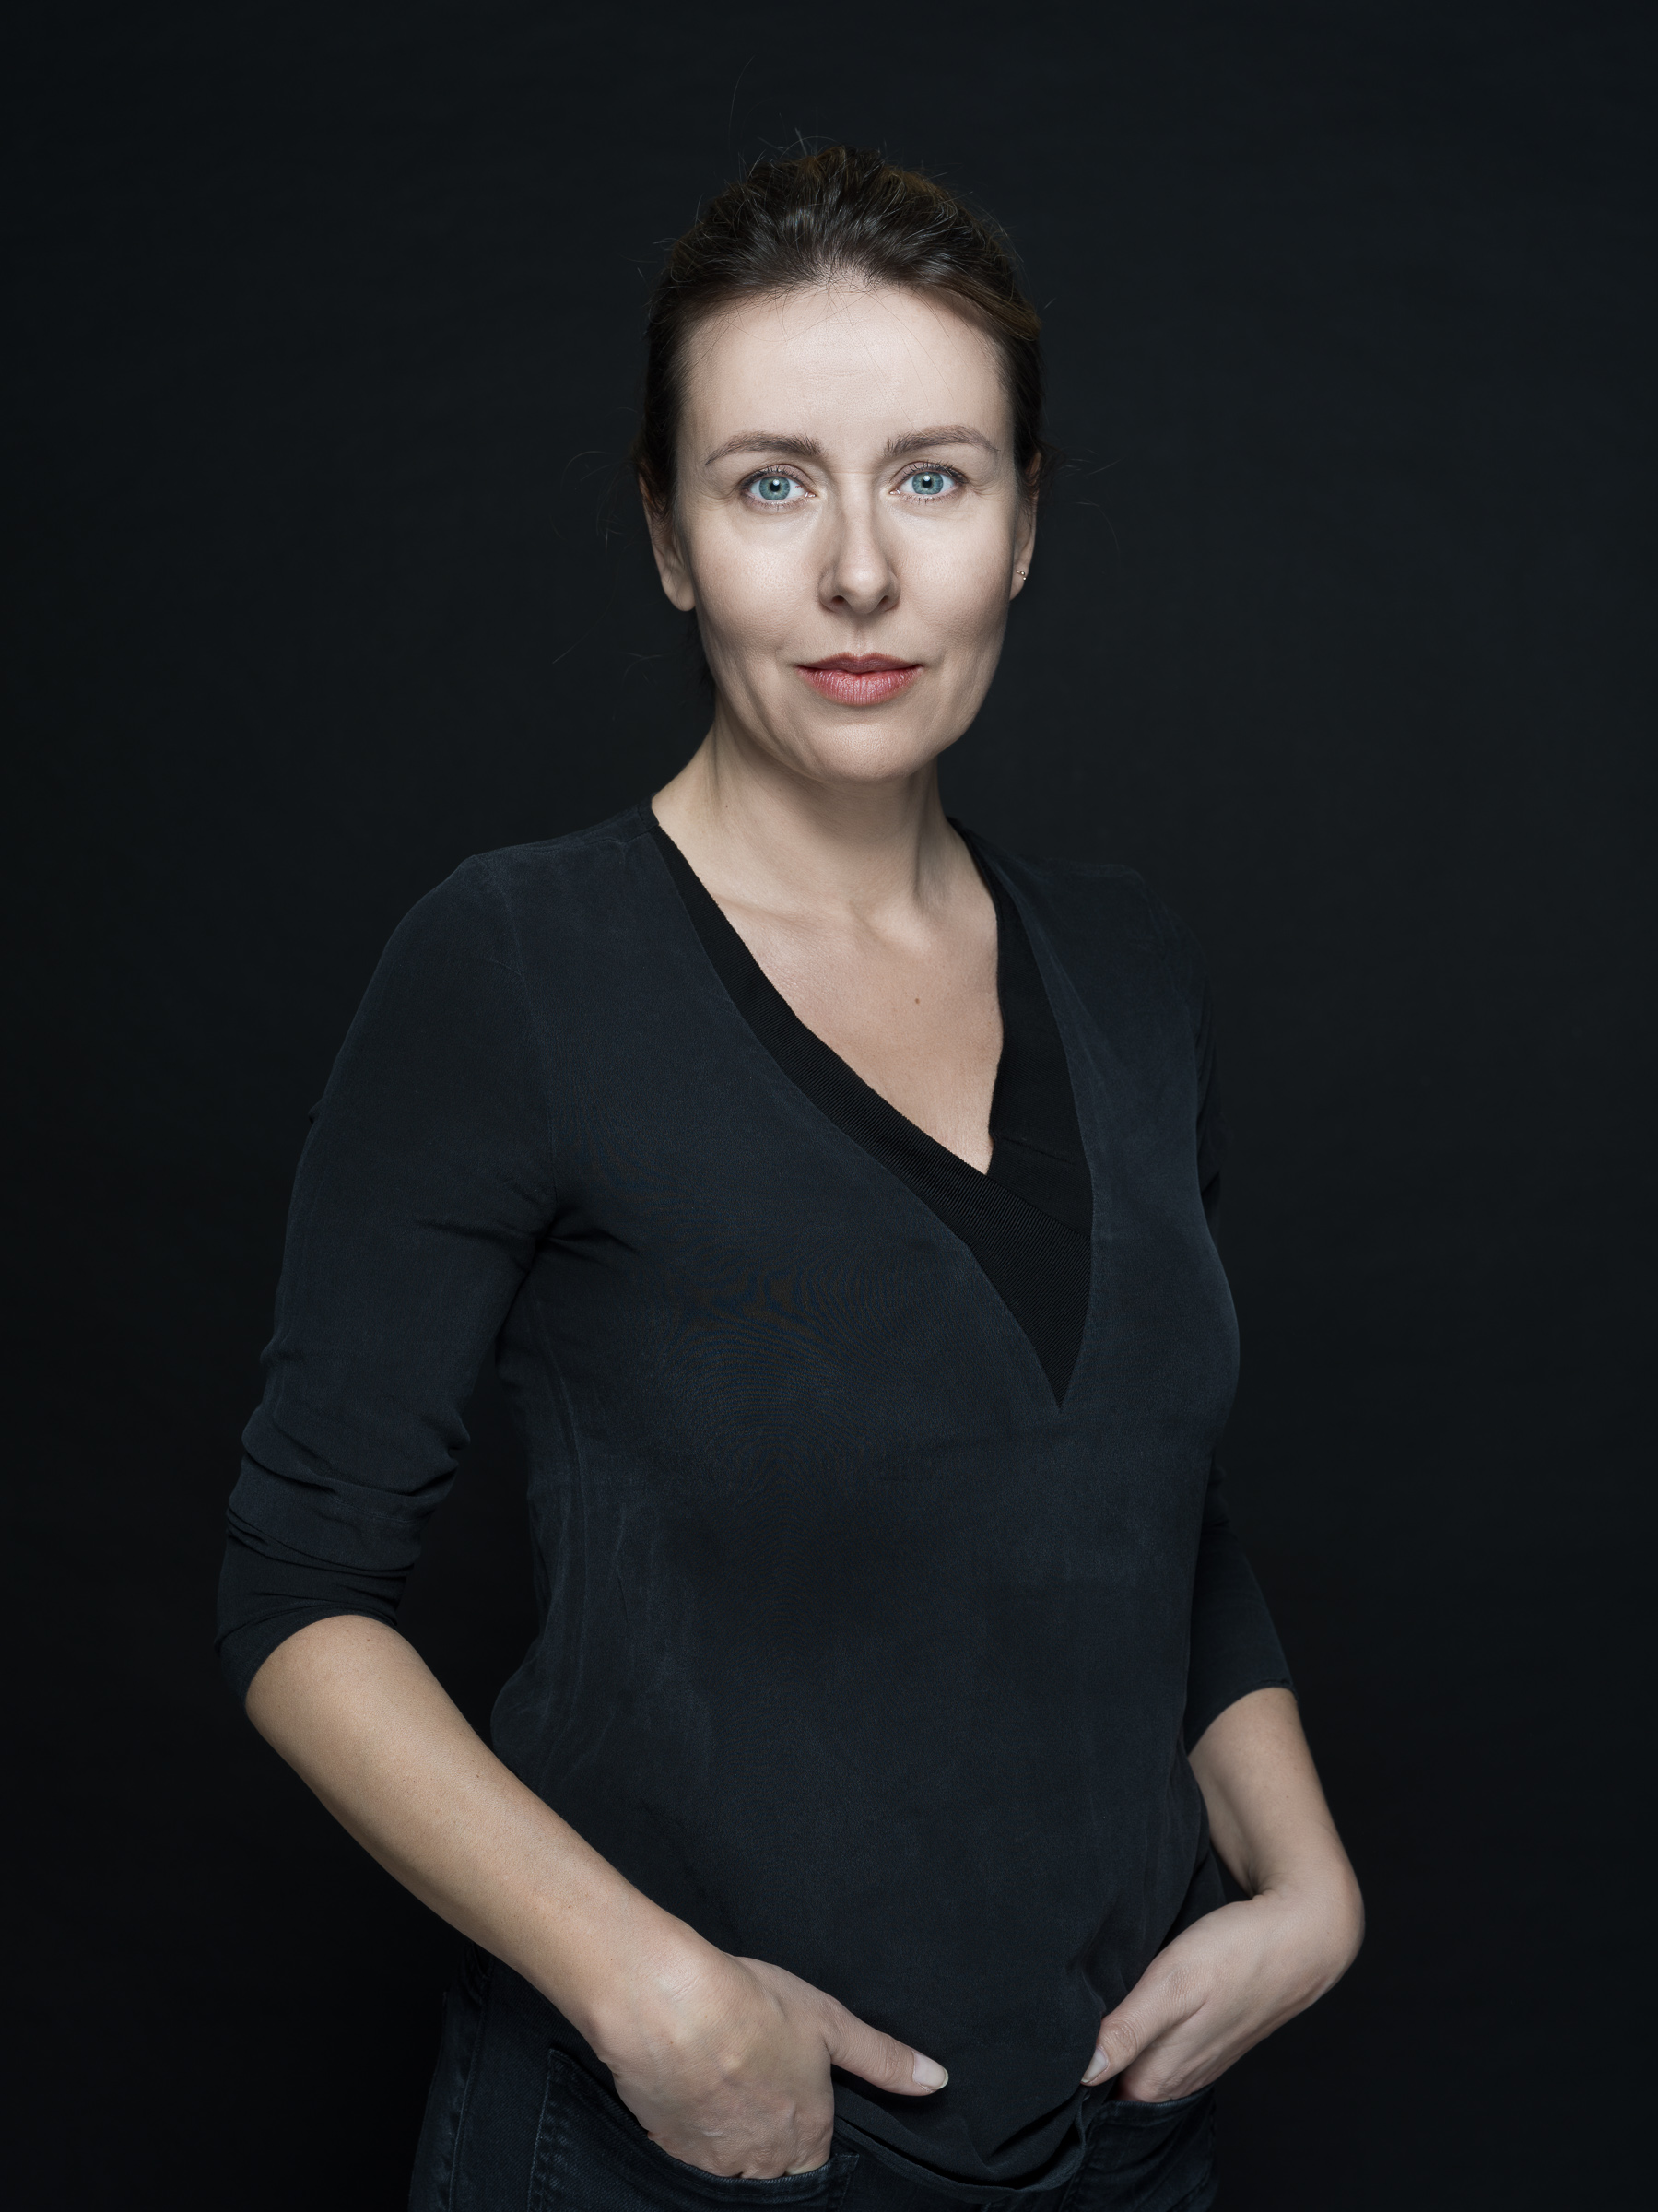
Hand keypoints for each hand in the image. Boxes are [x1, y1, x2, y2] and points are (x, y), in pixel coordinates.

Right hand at [591, 1935, 947, 2177]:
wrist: (671, 2007)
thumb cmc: (754, 2008)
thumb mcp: (830, 2022)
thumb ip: (883, 2059)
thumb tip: (938, 2080)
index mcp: (806, 2135)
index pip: (815, 2160)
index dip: (807, 2131)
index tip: (793, 2100)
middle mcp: (763, 2161)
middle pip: (773, 2170)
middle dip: (769, 2142)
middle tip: (755, 2091)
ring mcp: (714, 2162)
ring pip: (731, 2166)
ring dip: (730, 2139)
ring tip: (723, 2090)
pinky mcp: (669, 2149)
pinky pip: (689, 2154)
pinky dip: (692, 2131)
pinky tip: (688, 2091)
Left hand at [1080, 1873, 1362, 2101]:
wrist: (1300, 1936)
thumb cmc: (1235, 1954)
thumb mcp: (1171, 1984)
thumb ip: (1128, 2030)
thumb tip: (1083, 2072)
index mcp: (1158, 2078)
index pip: (1094, 2095)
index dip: (1064, 2073)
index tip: (1044, 2044)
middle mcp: (1175, 2080)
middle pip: (1113, 2083)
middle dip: (1084, 2060)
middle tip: (1054, 2023)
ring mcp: (1194, 2063)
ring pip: (1136, 2066)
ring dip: (1112, 2046)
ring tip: (1081, 2014)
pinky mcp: (1206, 2040)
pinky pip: (1160, 2050)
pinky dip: (1139, 2035)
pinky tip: (1127, 2009)